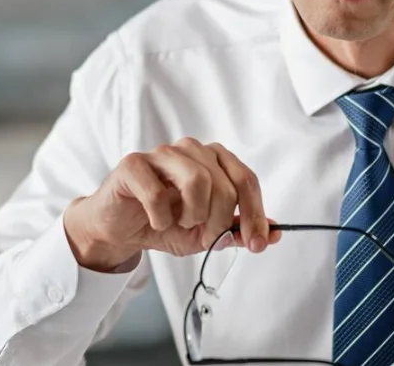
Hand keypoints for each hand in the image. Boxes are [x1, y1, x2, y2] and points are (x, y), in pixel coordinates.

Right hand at [63, 138, 276, 271]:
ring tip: (180, 223)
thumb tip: (275, 232)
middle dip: (220, 222)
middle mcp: (190, 149)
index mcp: (212, 160)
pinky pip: (157, 192)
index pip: (246, 179)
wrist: (118, 230)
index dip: (255, 214)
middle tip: (205, 238)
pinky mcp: (133, 163)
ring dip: (193, 215)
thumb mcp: (205, 234)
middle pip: (225, 183)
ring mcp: (161, 153)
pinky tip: (154, 220)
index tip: (257, 243)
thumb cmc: (163, 224)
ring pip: (197, 180)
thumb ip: (237, 230)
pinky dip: (160, 217)